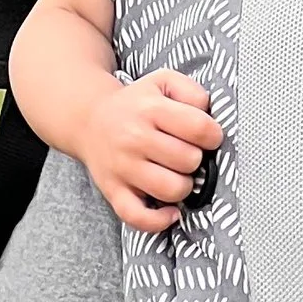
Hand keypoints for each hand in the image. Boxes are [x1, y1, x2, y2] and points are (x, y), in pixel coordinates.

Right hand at [72, 69, 220, 232]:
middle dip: (197, 158)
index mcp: (150, 109)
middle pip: (189, 160)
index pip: (200, 128)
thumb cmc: (137, 103)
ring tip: (178, 174)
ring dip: (184, 185)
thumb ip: (193, 91)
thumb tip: (209, 117)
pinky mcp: (112, 191)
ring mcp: (122, 168)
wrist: (89, 120)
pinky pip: (138, 217)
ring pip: (172, 189)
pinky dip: (160, 220)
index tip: (207, 136)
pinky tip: (171, 210)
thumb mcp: (164, 81)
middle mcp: (134, 139)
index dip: (213, 135)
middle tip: (187, 152)